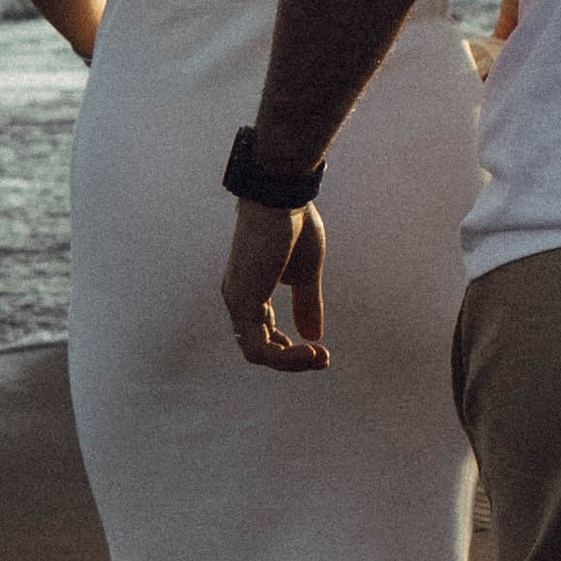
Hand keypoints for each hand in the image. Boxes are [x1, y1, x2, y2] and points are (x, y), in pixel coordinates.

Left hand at [222, 198, 329, 369]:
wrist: (283, 197)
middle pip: (257, 347)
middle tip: (322, 358)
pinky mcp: (244, 301)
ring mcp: (238, 300)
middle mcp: (238, 298)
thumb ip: (306, 303)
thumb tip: (314, 336)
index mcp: (250, 290)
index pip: (261, 333)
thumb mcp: (306, 272)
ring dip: (291, 363)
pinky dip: (285, 357)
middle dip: (292, 360)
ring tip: (320, 357)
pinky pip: (258, 346)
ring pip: (256, 353)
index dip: (286, 349)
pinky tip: (311, 350)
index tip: (315, 351)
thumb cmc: (294, 225)